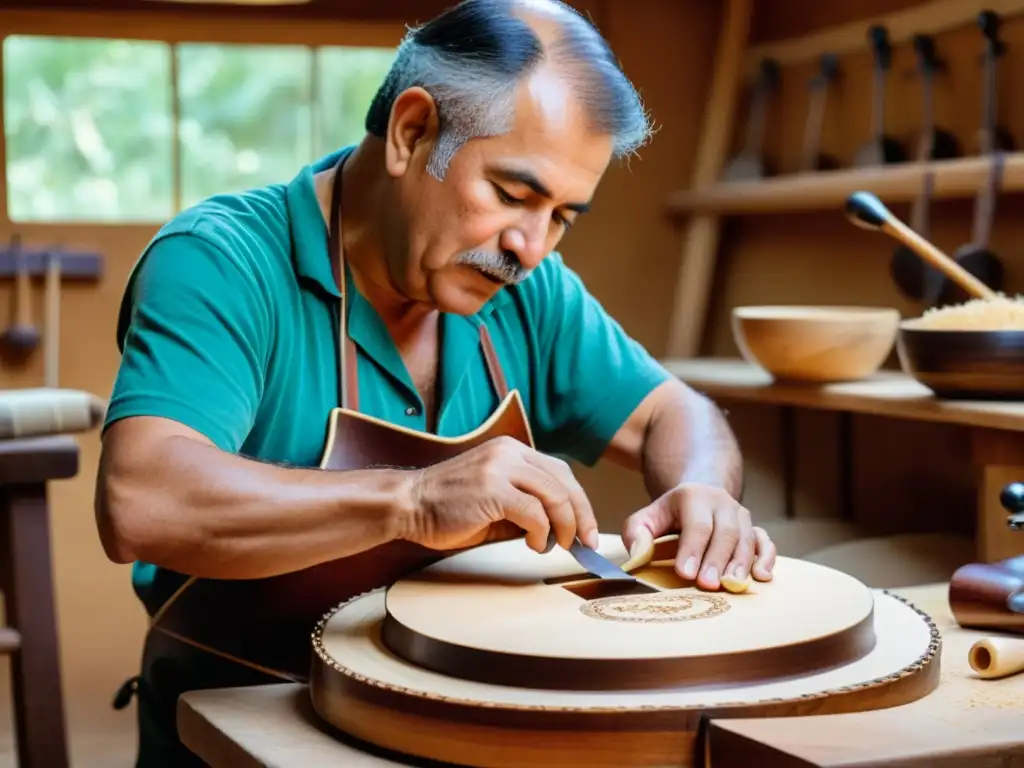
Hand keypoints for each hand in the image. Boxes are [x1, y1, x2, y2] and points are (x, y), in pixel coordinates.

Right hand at [400, 436, 599, 552]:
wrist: (407, 504)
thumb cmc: (446, 507)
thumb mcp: (495, 499)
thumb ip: (526, 505)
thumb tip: (561, 529)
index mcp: (511, 450)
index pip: (560, 472)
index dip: (579, 502)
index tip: (586, 529)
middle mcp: (509, 452)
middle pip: (564, 482)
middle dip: (581, 515)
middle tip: (586, 542)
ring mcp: (500, 468)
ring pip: (555, 496)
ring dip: (564, 527)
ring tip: (557, 545)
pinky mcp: (492, 489)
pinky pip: (535, 513)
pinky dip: (542, 533)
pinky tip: (534, 544)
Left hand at [622, 483, 774, 590]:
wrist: (699, 498)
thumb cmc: (669, 516)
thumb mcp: (646, 518)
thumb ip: (636, 533)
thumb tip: (639, 554)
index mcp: (694, 496)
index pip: (696, 525)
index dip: (692, 549)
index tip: (685, 573)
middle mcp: (721, 503)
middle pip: (725, 532)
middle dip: (716, 560)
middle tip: (707, 585)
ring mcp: (741, 515)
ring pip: (747, 538)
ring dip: (740, 564)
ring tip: (731, 585)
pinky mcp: (754, 529)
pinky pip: (765, 542)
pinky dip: (767, 558)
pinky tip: (761, 576)